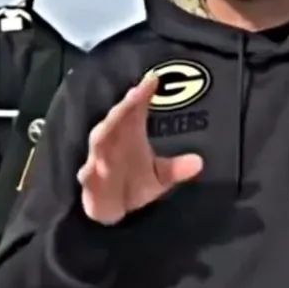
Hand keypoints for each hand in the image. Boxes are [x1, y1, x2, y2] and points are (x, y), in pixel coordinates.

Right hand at [77, 72, 203, 224]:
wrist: (111, 209)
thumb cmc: (133, 184)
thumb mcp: (160, 177)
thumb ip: (176, 169)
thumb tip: (199, 162)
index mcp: (129, 134)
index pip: (136, 109)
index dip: (143, 93)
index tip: (153, 79)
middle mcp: (112, 141)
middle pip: (117, 119)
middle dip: (125, 106)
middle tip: (136, 93)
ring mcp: (99, 160)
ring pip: (100, 140)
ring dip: (108, 129)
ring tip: (117, 117)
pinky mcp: (90, 180)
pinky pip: (88, 173)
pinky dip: (90, 171)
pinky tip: (90, 169)